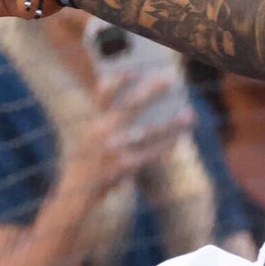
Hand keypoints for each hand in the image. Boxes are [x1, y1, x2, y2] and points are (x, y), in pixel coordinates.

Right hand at [56, 66, 192, 202]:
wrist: (75, 196)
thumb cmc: (91, 163)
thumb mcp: (93, 140)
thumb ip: (113, 123)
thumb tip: (152, 111)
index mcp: (93, 123)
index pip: (103, 95)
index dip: (118, 81)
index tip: (135, 69)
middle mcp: (101, 133)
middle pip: (130, 106)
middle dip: (151, 91)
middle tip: (171, 79)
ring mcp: (112, 150)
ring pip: (147, 131)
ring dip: (170, 123)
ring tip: (189, 115)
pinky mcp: (122, 168)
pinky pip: (150, 153)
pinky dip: (165, 145)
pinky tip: (179, 139)